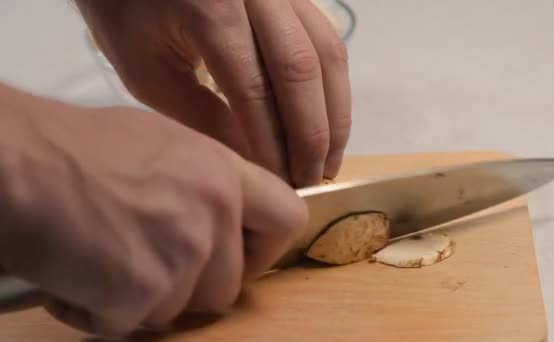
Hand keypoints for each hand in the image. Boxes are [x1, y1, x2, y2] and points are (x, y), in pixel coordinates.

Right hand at [0, 86, 306, 337]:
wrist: (20, 163)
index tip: (244, 256)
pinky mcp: (143, 290)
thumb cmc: (79, 147)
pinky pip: (130, 324)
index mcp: (224, 173)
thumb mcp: (163, 143)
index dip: (268, 248)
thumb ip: (205, 181)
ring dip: (144, 299)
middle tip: (150, 265)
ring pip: (180, 309)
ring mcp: (182, 254)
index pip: (288, 217)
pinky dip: (100, 312)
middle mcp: (214, 214)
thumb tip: (224, 214)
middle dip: (192, 287)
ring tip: (105, 260)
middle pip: (230, 286)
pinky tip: (77, 276)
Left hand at [75, 0, 351, 186]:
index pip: (256, 90)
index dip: (273, 144)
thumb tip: (255, 162)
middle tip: (310, 180)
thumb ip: (202, 117)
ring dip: (334, 113)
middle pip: (303, 70)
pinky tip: (326, 119)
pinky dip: (332, 86)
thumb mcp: (148, 72)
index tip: (279, 185)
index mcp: (211, 10)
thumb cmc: (124, 14)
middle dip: (312, 135)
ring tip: (328, 160)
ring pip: (328, 53)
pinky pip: (327, 39)